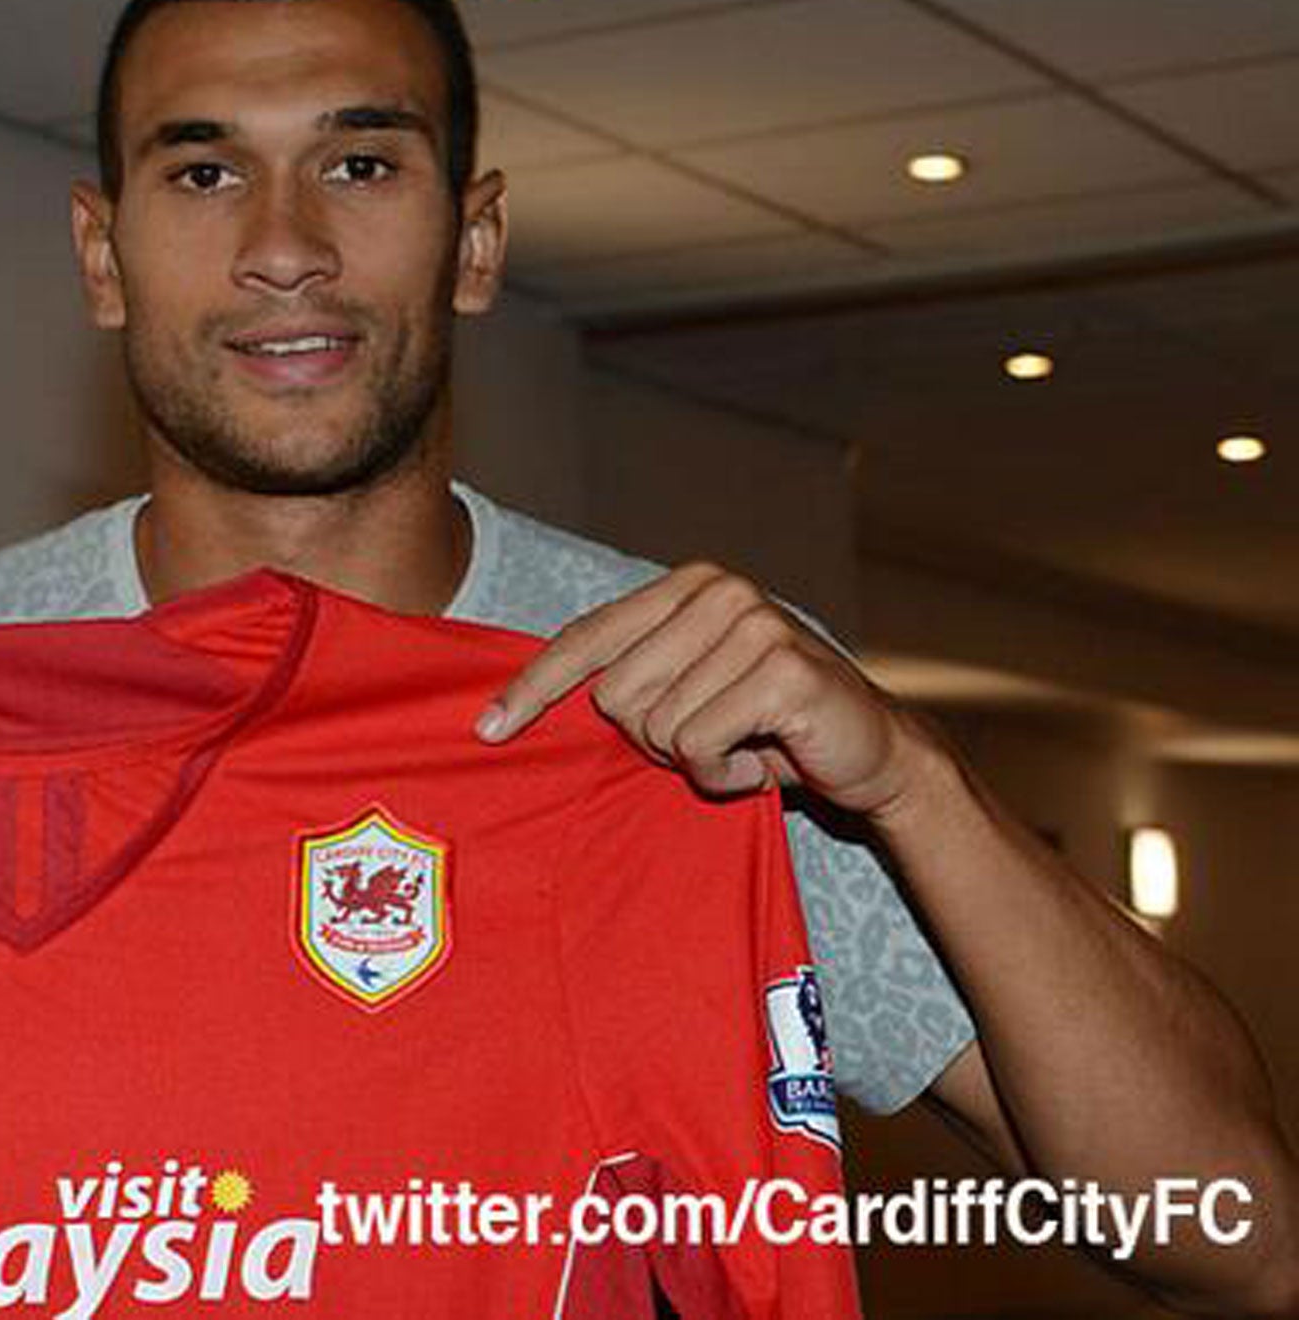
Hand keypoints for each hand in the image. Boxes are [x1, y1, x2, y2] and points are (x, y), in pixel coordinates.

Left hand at [476, 563, 937, 818]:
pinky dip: (723, 776)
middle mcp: (718, 592)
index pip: (587, 637)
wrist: (872, 751)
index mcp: (686, 586)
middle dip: (652, 741)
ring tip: (741, 747)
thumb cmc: (767, 725)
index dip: (532, 686)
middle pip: (615, 695)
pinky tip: (759, 762)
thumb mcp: (690, 689)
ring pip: (656, 726)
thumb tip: (522, 701)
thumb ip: (630, 678)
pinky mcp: (780, 671)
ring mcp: (753, 625)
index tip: (489, 729)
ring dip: (694, 761)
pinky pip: (699, 746)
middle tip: (709, 741)